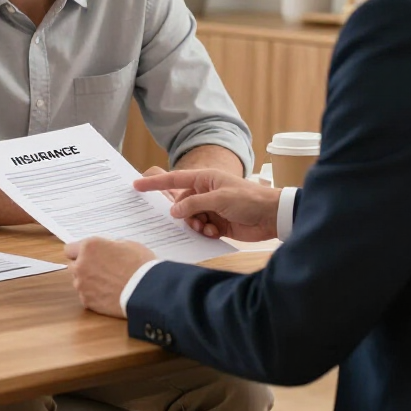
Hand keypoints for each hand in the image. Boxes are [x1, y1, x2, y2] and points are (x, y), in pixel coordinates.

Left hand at [64, 237, 155, 317]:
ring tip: (107, 284)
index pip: (70, 249)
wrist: (147, 291)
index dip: (79, 252)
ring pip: (78, 282)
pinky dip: (94, 295)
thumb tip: (106, 250)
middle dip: (82, 266)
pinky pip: (85, 296)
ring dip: (88, 282)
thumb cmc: (140, 264)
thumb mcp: (126, 245)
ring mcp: (82, 285)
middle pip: (72, 265)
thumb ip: (109, 246)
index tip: (88, 255)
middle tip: (99, 269)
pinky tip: (108, 294)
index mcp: (89, 247)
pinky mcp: (87, 301)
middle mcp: (81, 265)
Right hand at [134, 168, 279, 240]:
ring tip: (208, 228)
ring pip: (189, 218)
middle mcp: (205, 192)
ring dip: (195, 225)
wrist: (273, 216)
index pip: (174, 179)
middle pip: (181, 204)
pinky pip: (200, 228)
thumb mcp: (218, 199)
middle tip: (195, 221)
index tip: (136, 186)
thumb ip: (194, 204)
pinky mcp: (217, 223)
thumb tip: (174, 211)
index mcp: (204, 179)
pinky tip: (215, 232)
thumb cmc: (249, 200)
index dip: (154, 183)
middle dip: (184, 214)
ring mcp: (211, 208)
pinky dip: (205, 232)